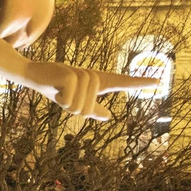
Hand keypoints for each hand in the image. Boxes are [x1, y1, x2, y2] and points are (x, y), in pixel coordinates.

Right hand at [24, 62, 159, 119]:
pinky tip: (55, 88)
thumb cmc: (55, 88)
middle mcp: (93, 76)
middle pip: (89, 109)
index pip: (121, 82)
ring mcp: (84, 74)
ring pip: (80, 107)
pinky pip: (71, 101)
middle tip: (63, 94)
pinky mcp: (73, 75)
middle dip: (73, 108)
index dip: (138, 83)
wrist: (34, 74)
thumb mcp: (75, 101)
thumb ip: (93, 108)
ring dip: (66, 104)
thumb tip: (109, 117)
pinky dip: (61, 100)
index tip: (157, 81)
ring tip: (59, 91)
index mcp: (96, 81)